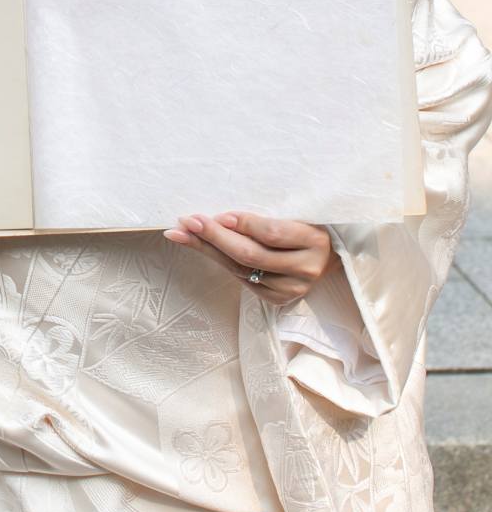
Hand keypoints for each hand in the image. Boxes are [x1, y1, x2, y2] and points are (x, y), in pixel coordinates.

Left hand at [164, 212, 336, 303]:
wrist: (329, 255)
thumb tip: (223, 219)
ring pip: (241, 269)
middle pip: (251, 255)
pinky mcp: (278, 299)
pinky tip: (202, 248)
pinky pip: (243, 279)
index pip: (272, 234)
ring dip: (208, 250)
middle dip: (214, 237)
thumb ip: (265, 217)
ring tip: (182, 234)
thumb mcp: (296, 212)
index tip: (217, 214)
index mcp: (314, 240)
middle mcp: (305, 269)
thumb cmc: (307, 223)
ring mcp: (291, 289)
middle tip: (186, 222)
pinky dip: (221, 262)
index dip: (244, 224)